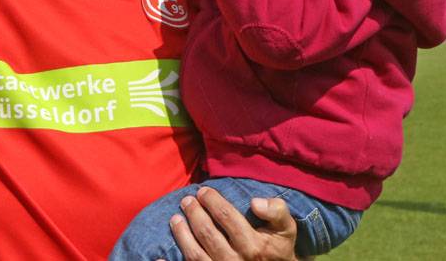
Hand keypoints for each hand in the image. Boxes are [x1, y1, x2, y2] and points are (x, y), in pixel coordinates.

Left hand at [167, 188, 297, 260]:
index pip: (227, 217)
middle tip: (186, 200)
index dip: (212, 201)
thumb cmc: (279, 251)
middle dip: (194, 214)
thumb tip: (256, 202)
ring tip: (174, 219)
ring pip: (195, 255)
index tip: (203, 191)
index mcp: (254, 246)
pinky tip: (159, 257)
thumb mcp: (286, 231)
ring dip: (182, 235)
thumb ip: (277, 212)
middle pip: (208, 234)